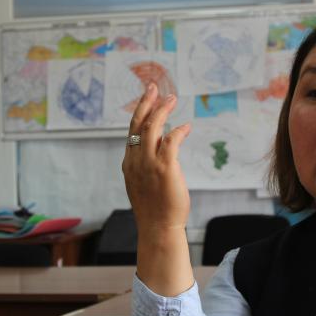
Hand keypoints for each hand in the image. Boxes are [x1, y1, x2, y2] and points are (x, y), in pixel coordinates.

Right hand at [121, 83, 191, 233]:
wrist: (158, 227)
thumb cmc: (155, 210)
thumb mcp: (144, 183)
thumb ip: (149, 164)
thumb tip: (163, 145)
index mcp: (129, 163)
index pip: (132, 131)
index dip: (140, 113)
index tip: (147, 99)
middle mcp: (136, 160)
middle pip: (138, 123)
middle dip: (146, 102)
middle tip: (153, 87)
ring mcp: (149, 163)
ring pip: (153, 127)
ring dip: (163, 110)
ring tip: (171, 99)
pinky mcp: (165, 167)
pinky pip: (171, 140)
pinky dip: (179, 130)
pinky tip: (186, 127)